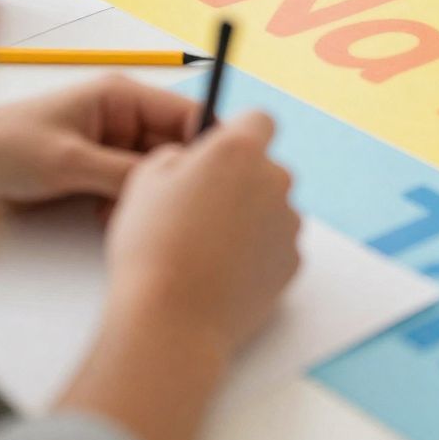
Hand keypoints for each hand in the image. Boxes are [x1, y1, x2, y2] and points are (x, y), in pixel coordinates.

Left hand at [0, 76, 199, 207]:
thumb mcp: (68, 161)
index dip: (205, 143)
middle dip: (171, 177)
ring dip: (145, 196)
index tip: (213, 177)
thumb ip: (124, 172)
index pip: (186, 114)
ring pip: (154, 173)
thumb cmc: (3, 148)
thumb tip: (172, 185)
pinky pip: (131, 189)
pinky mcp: (99, 171)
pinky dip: (127, 205)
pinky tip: (109, 219)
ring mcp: (112, 146)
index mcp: (123, 98)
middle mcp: (124, 119)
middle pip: (173, 148)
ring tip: (124, 215)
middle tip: (165, 206)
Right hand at [101, 111, 301, 360]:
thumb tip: (190, 159)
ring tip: (204, 248)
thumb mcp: (144, 182)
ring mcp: (290, 221)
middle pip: (264, 168)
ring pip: (270, 208)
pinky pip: (275, 245)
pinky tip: (220, 272)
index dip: (236, 134)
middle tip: (199, 209)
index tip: (218, 151)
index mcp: (240, 151)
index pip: (257, 120)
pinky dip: (255, 254)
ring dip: (247, 219)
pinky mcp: (294, 260)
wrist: (173, 319)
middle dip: (238, 181)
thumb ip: (176, 156)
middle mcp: (275, 179)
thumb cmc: (152, 248)